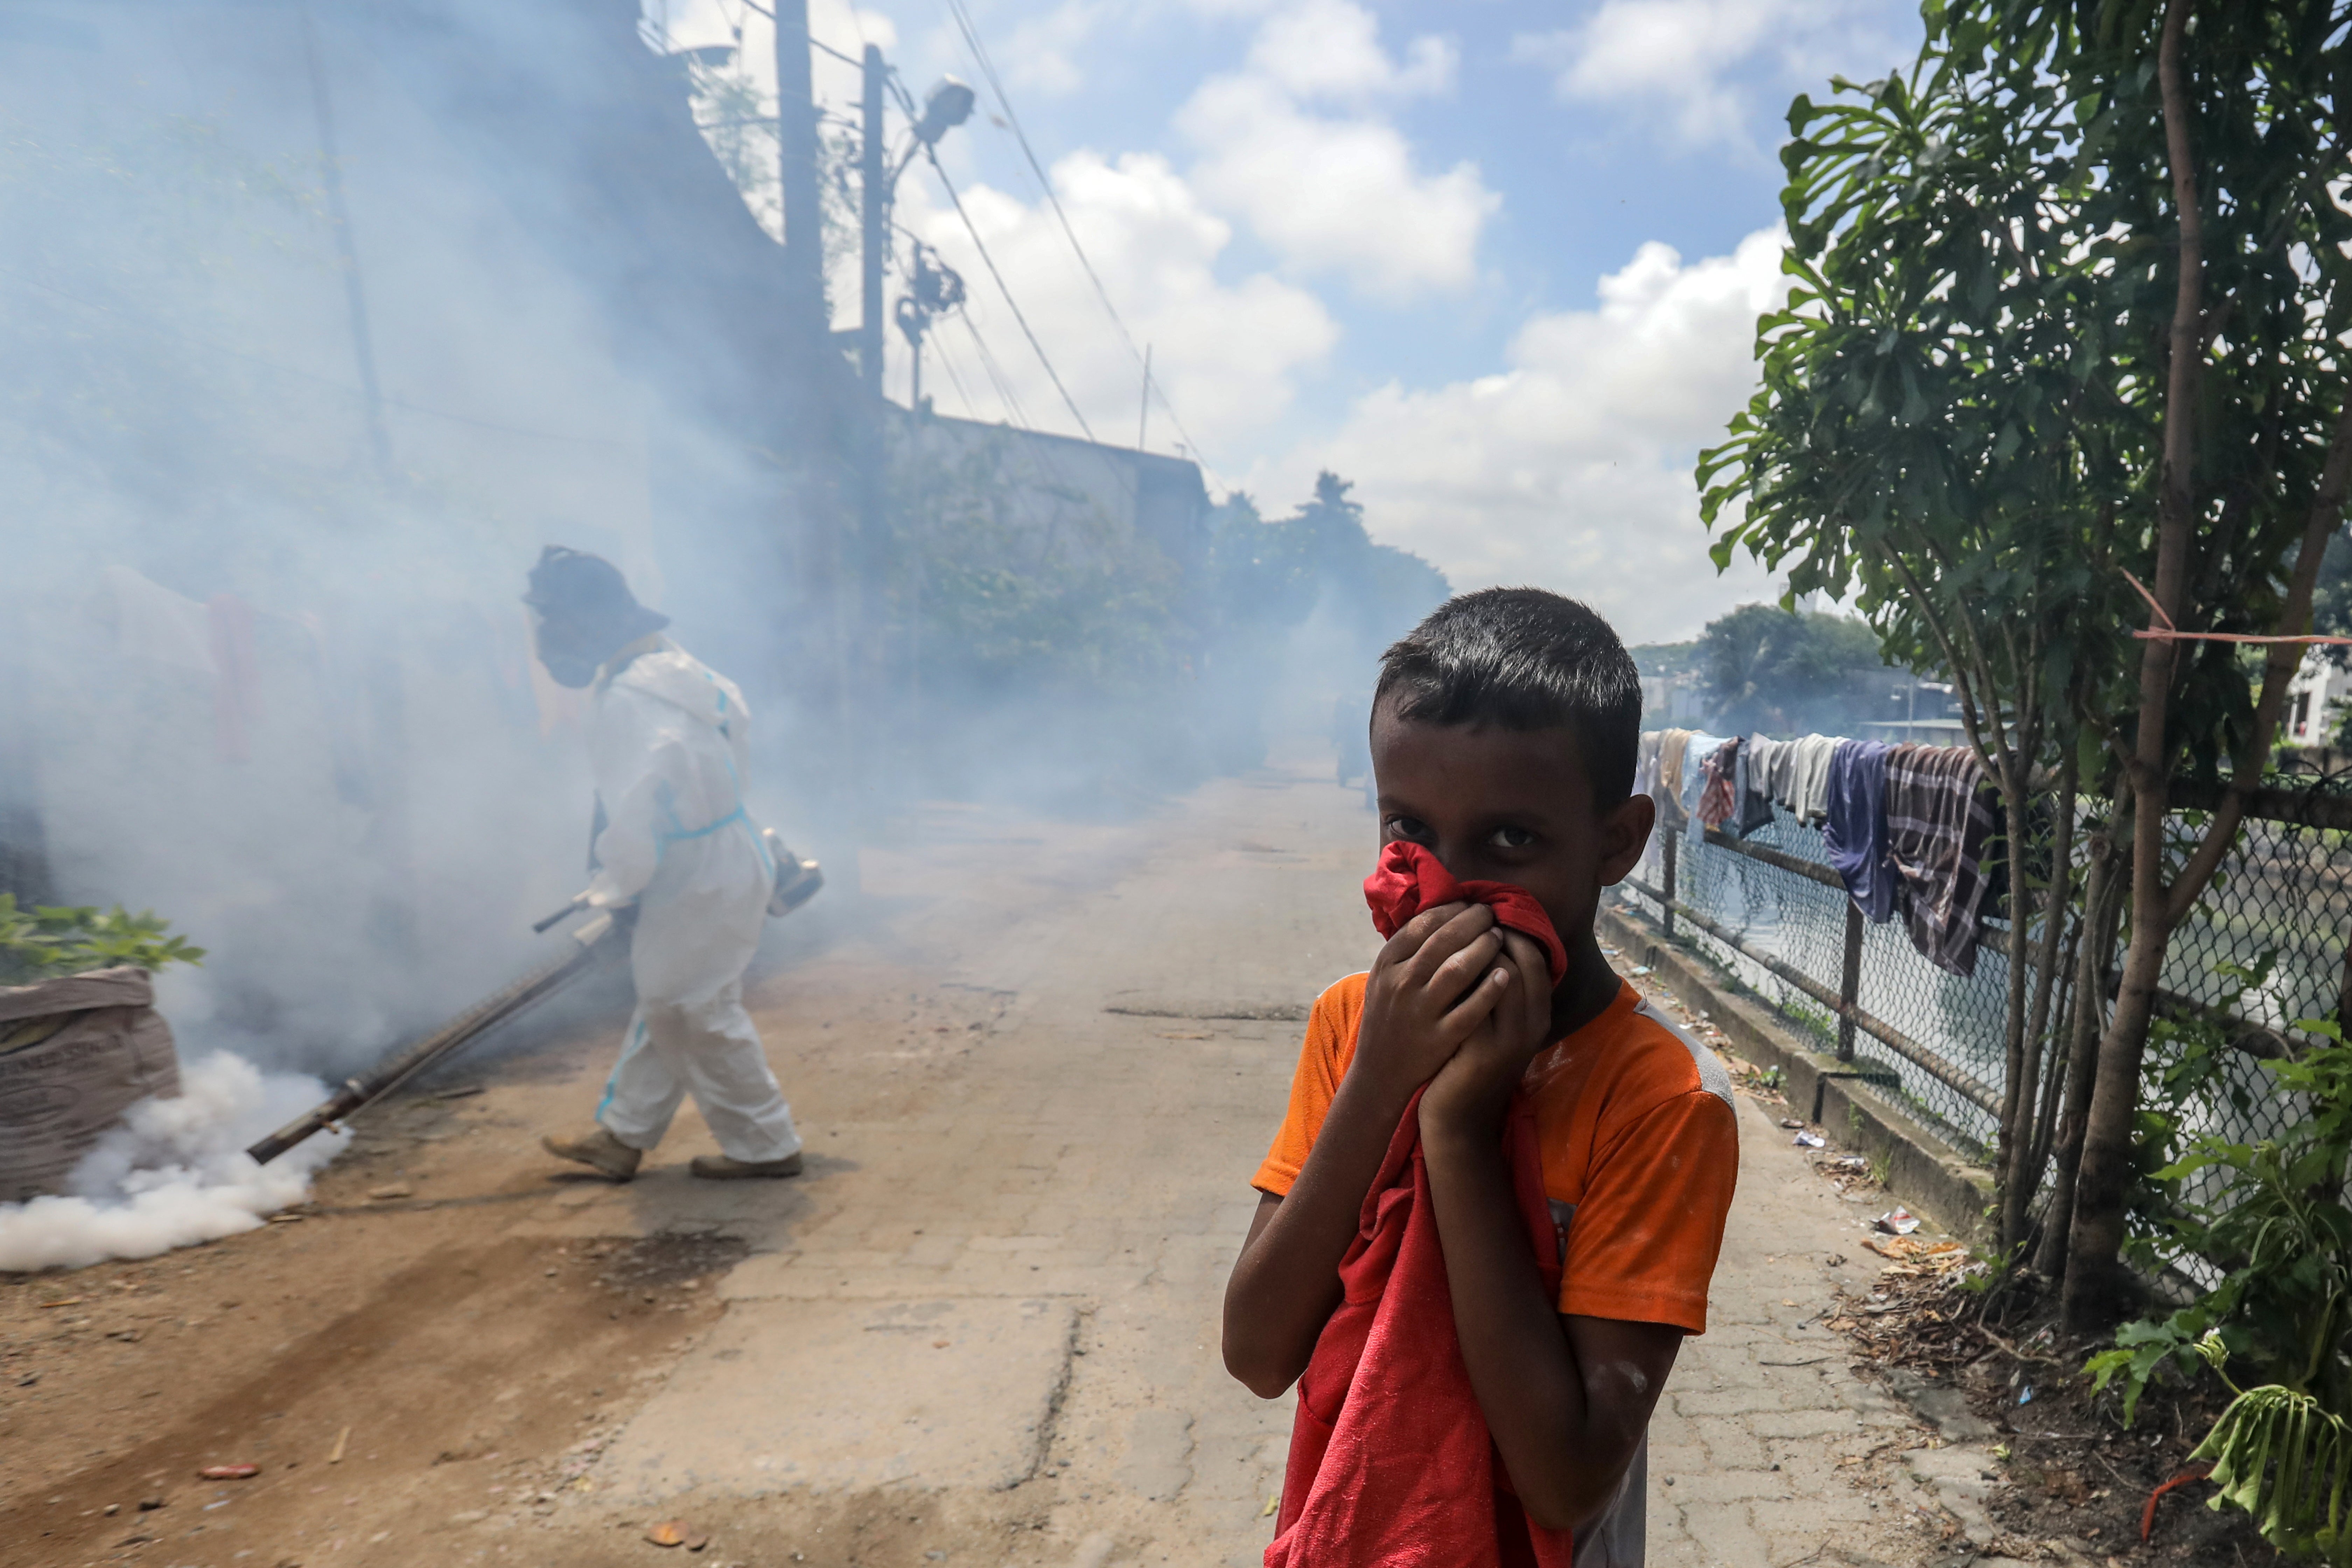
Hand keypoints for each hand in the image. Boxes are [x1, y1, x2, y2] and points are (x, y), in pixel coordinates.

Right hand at [1353, 902, 1510, 1099]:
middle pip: (1442, 940)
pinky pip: (1470, 1009)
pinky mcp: (1439, 1037)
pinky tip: (1506, 975)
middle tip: (1490, 914)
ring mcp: (1420, 1011)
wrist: (1379, 1072)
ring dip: (1483, 948)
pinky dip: (1490, 990)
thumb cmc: (1389, 1017)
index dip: (1450, 909)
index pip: (1422, 925)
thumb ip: (1406, 950)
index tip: (1469, 904)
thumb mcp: (1384, 979)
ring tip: (1498, 937)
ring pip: (1457, 969)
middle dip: (1472, 922)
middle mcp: (1401, 984)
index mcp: (1386, 965)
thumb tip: (1440, 912)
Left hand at [1420, 929, 1553, 1138]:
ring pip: (1501, 976)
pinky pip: (1474, 1003)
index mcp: (1538, 1016)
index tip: (1484, 916)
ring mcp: (1510, 1040)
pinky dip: (1457, 980)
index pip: (1536, 958)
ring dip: (1473, 951)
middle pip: (1521, 961)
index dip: (1511, 932)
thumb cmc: (1470, 1061)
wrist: (1458, 1116)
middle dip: (1492, 933)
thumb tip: (1485, 940)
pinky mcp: (1482, 1052)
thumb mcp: (1494, 1025)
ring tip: (1450, 937)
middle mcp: (1531, 1026)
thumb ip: (1495, 990)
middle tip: (1466, 918)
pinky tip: (1434, 967)